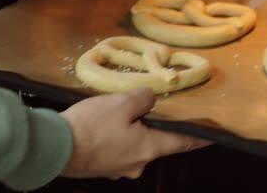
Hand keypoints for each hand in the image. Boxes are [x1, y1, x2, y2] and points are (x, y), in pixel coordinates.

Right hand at [59, 87, 210, 178]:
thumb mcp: (122, 103)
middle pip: (156, 142)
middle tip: (148, 110)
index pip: (184, 142)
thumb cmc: (90, 126)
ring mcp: (119, 169)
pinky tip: (104, 126)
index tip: (213, 136)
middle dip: (155, 127)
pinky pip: (118, 150)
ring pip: (135, 145)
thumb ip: (145, 98)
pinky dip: (117, 138)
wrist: (53, 147)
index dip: (200, 138)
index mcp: (149, 148)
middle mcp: (138, 163)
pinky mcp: (103, 167)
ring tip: (119, 115)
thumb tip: (150, 99)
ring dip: (133, 131)